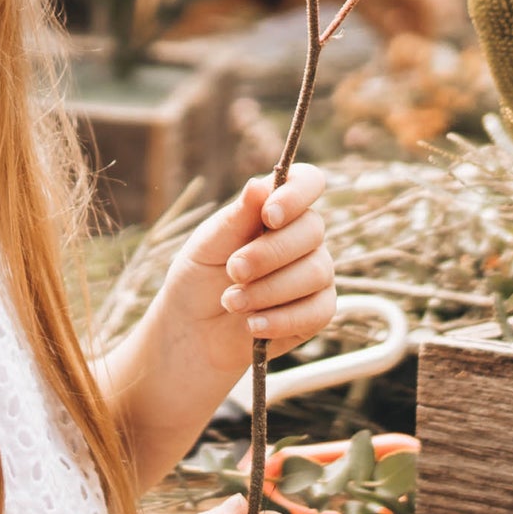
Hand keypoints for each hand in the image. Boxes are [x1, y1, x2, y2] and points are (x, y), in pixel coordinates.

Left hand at [167, 166, 335, 365]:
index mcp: (276, 208)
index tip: (269, 216)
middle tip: (233, 270)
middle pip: (312, 229)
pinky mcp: (318, 311)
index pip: (307, 182)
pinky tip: (253, 325)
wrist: (194, 331)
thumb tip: (258, 185)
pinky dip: (282, 319)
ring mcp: (315, 273)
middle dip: (270, 253)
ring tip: (231, 302)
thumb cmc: (199, 278)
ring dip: (269, 290)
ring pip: (316, 272)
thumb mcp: (207, 245)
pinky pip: (318, 311)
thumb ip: (235, 218)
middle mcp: (302, 236)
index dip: (296, 194)